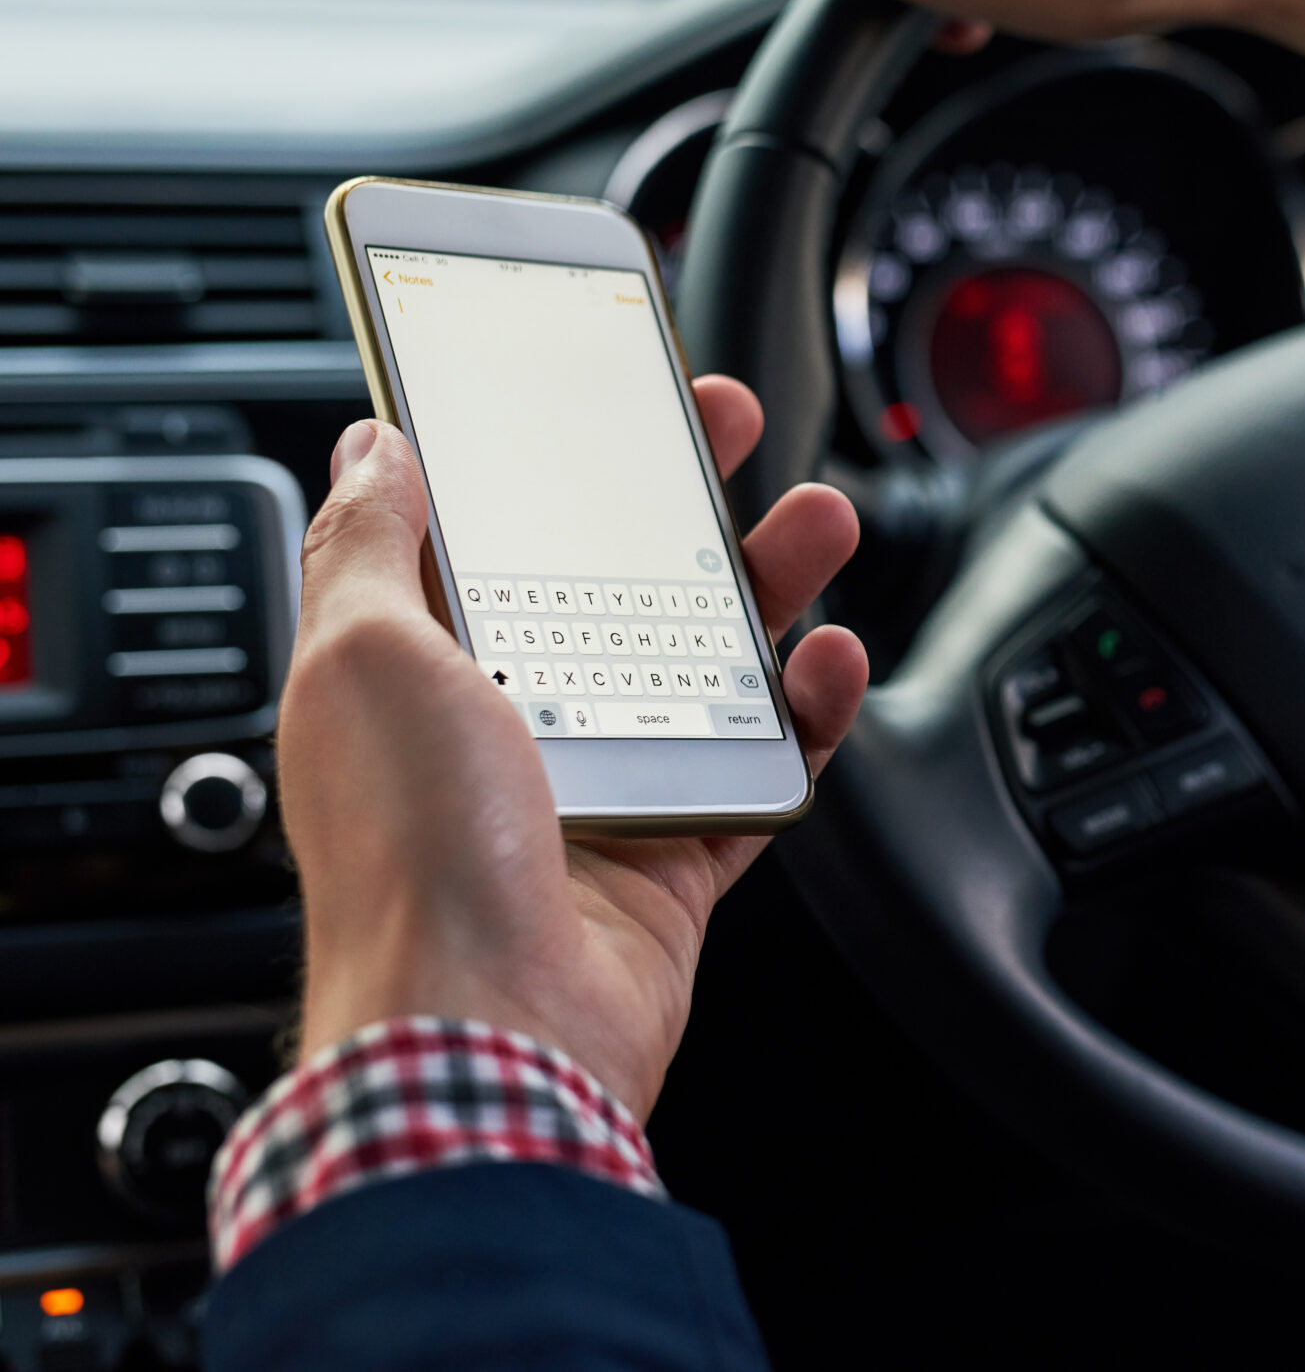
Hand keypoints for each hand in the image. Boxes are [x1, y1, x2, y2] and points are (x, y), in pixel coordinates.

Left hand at [279, 377, 866, 1119]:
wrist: (490, 1034)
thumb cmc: (411, 856)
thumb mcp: (357, 655)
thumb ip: (368, 540)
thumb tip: (375, 445)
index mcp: (426, 668)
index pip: (498, 526)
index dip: (555, 449)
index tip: (609, 386)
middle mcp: (513, 725)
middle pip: (622, 579)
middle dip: (685, 493)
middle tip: (735, 424)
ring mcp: (604, 791)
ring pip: (710, 661)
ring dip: (770, 584)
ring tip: (819, 523)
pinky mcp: (680, 855)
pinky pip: (767, 766)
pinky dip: (810, 712)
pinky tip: (831, 661)